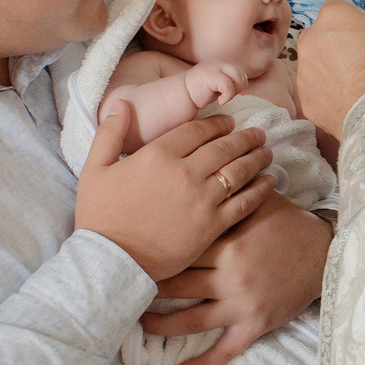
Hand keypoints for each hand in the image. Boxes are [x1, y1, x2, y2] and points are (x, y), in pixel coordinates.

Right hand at [76, 107, 276, 279]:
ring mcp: (201, 200)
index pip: (197, 130)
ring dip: (256, 157)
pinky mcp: (211, 226)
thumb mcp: (94, 169)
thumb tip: (121, 103)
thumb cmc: (99, 216)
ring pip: (238, 170)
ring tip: (267, 151)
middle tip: (257, 133)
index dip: (217, 123)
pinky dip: (260, 190)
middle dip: (244, 137)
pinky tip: (270, 182)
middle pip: (224, 146)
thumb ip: (110, 132)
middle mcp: (184, 173)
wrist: (111, 261)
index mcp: (158, 155)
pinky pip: (243, 202)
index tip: (228, 122)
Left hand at [142, 193, 332, 364]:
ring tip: (138, 323)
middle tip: (124, 286)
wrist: (326, 254)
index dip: (152, 253)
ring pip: (191, 321)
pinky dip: (202, 364)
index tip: (126, 254)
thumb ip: (227, 195)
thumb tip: (195, 172)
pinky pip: (225, 351)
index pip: (179, 250)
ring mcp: (242, 304)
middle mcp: (231, 277)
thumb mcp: (260, 203)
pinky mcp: (255, 325)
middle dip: (148, 286)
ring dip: (161, 325)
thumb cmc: (289, 224)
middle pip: (177, 285)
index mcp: (228, 244)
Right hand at [186, 61, 244, 108]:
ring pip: (237, 77)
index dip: (240, 84)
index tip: (231, 94)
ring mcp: (213, 68)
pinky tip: (221, 101)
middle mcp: (218, 63)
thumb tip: (244, 86)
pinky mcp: (210, 75)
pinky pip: (228, 85)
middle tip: (228, 96)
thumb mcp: (217, 85)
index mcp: (220, 64)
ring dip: (234, 91)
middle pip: (240, 73)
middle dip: (239, 87)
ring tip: (224, 98)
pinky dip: (228, 96)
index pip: (240, 71)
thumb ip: (229, 82)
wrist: (182, 96)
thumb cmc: (200, 93)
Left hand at [293, 0, 364, 138]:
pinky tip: (347, 104)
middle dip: (336, 45)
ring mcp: (303, 69)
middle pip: (321, 35)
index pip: (338, 9)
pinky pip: (316, 90)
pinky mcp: (304, 98)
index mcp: (335, 15)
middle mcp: (311, 37)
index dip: (353, 23)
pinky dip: (327, 95)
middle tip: (360, 63)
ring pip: (316, 63)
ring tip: (354, 87)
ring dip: (330, 70)